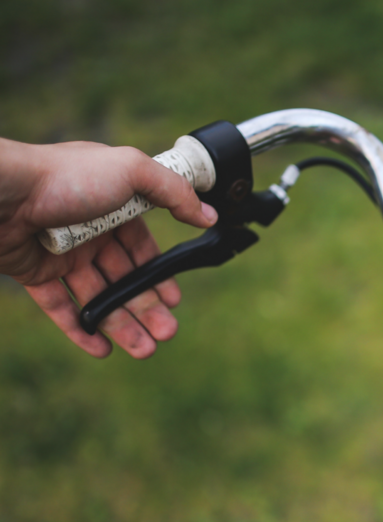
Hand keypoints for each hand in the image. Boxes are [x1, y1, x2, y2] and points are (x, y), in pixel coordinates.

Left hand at [0, 137, 217, 357]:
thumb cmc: (64, 177)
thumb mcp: (132, 171)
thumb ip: (174, 192)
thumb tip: (208, 214)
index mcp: (113, 205)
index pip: (142, 247)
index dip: (159, 275)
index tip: (173, 301)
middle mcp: (89, 231)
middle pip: (125, 278)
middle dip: (147, 308)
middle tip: (166, 333)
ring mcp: (62, 254)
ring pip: (99, 297)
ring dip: (123, 325)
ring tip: (144, 350)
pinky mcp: (35, 273)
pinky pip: (62, 307)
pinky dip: (81, 330)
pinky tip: (102, 350)